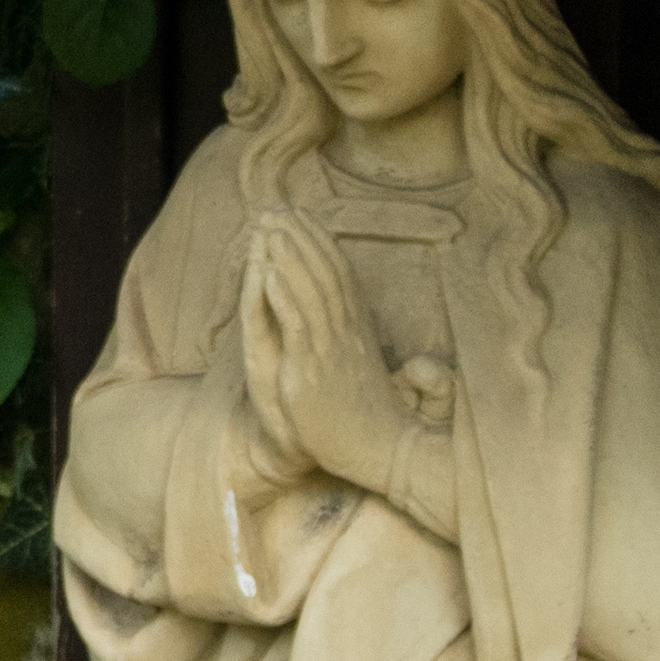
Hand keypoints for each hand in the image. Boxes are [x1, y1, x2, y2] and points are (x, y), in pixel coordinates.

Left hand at [247, 211, 411, 495]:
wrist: (380, 453)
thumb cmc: (371, 416)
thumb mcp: (368, 370)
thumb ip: (366, 341)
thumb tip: (391, 341)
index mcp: (357, 329)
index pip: (339, 274)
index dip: (319, 241)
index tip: (300, 214)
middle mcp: (346, 333)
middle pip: (324, 274)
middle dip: (300, 238)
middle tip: (277, 207)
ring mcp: (330, 350)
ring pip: (310, 292)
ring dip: (288, 256)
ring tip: (269, 227)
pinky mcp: (311, 371)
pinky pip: (298, 327)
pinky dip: (284, 297)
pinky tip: (267, 274)